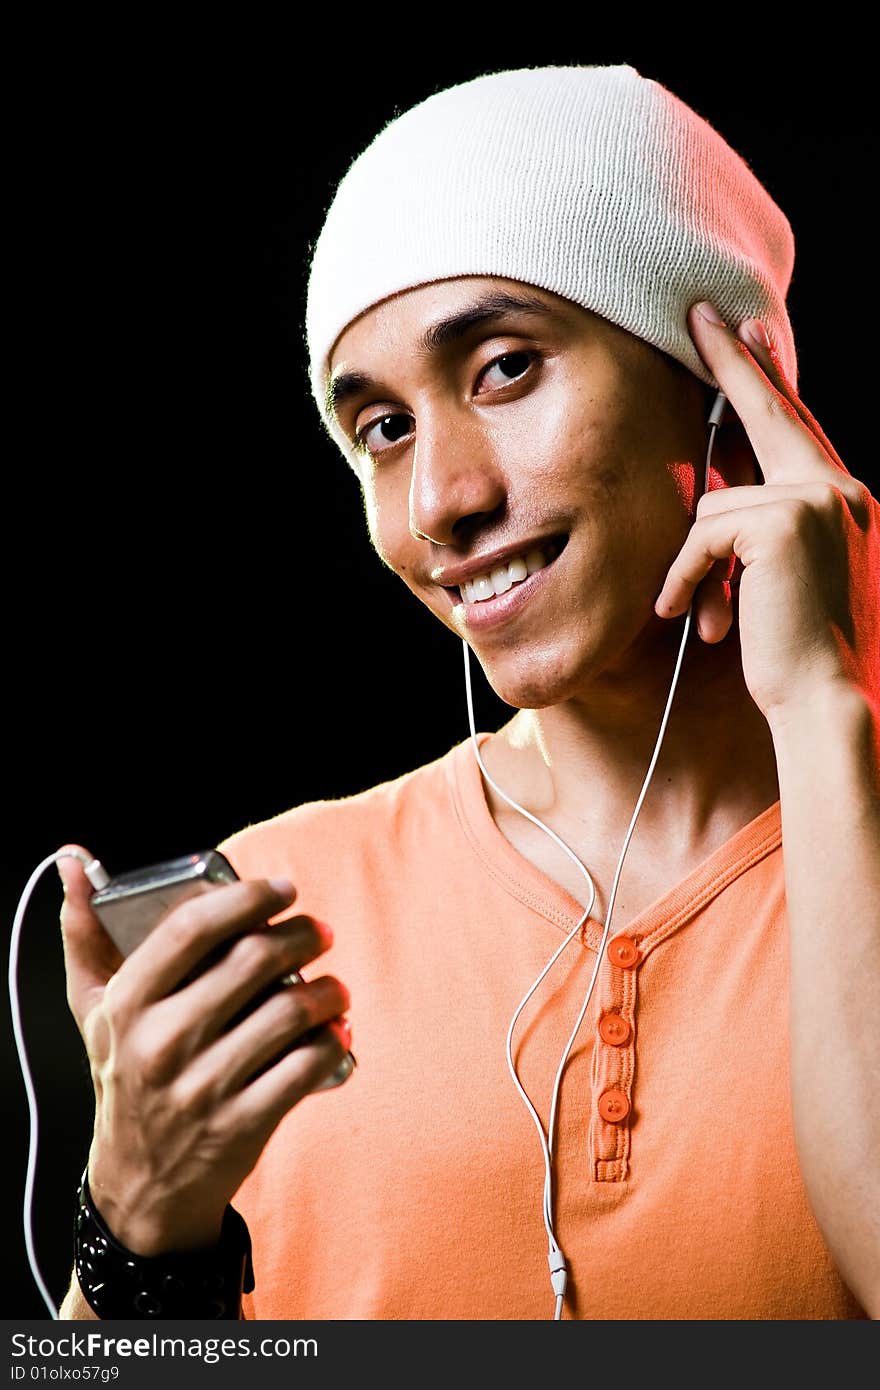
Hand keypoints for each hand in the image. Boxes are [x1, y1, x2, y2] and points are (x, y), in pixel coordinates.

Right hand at [58, 844, 350, 1255]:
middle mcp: (161, 1043)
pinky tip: (336, 1030)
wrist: (141, 1184)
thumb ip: (85, 934)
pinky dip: (332, 1041)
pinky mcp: (242, 1124)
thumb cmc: (127, 1077)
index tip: (282, 888)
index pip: (192, 928)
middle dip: (301, 935)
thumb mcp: (95, 1010)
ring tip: (334, 987)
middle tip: (319, 932)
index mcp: (127, 1004)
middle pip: (253, 961)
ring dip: (327, 991)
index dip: (247, 897)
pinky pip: (306, 1066)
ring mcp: (202, 1087)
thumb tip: (73, 860)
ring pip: (289, 1011)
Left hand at [655, 302, 879, 722]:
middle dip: (735, 365)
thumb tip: (715, 494)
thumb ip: (761, 529)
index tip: (748, 332)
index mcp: (846, 501)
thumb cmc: (798, 652)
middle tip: (700, 317)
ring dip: (696, 563)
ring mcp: (818, 499)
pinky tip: (701, 619)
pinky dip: (688, 576)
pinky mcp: (782, 520)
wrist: (827, 700)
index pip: (800, 427)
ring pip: (716, 502)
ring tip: (706, 615)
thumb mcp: (780, 579)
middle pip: (774, 414)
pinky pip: (704, 533)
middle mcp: (842, 490)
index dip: (770, 379)